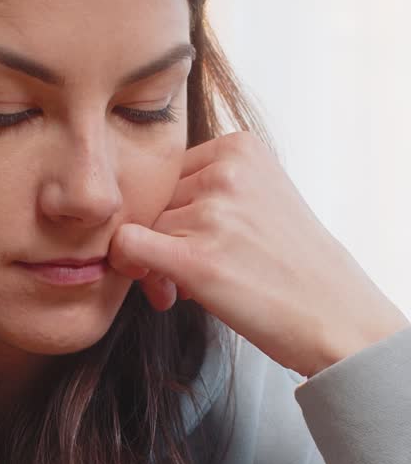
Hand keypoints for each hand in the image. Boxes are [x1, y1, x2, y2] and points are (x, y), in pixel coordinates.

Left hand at [109, 131, 407, 376]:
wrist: (336, 316)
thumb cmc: (295, 267)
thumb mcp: (262, 199)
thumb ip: (209, 190)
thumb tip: (139, 212)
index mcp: (240, 147)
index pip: (171, 171)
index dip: (171, 211)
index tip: (188, 243)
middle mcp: (225, 172)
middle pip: (153, 199)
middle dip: (160, 238)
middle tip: (181, 277)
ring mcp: (212, 213)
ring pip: (141, 226)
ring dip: (152, 263)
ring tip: (186, 290)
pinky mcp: (197, 258)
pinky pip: (128, 246)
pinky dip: (129, 267)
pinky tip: (161, 291)